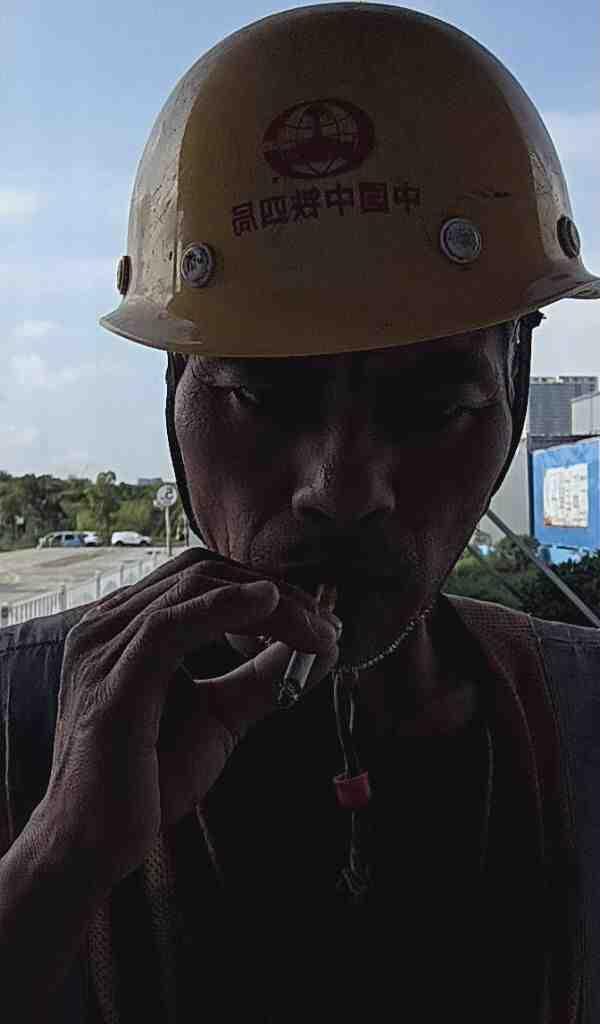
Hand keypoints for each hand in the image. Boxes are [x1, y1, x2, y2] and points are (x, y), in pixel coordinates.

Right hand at [41, 551, 339, 888]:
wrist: (92, 846)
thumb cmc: (149, 780)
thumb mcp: (218, 715)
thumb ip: (260, 678)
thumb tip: (317, 649)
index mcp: (123, 627)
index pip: (199, 577)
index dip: (264, 586)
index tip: (318, 617)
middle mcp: (106, 626)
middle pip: (201, 572)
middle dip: (274, 589)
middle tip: (327, 622)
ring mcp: (103, 649)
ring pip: (195, 589)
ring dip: (270, 602)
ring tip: (317, 630)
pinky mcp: (112, 682)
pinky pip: (171, 626)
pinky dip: (227, 608)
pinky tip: (269, 607)